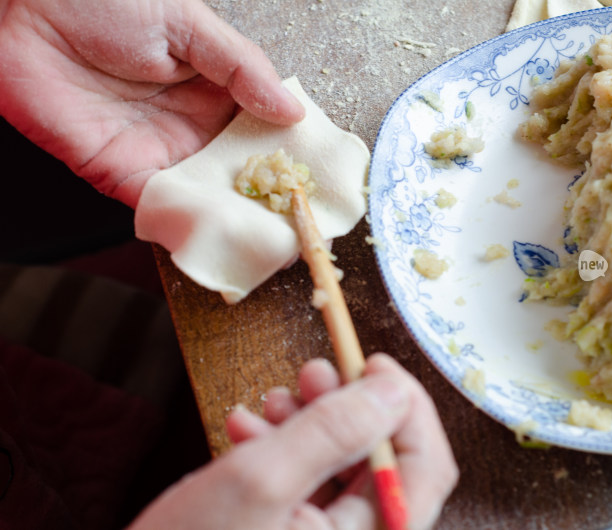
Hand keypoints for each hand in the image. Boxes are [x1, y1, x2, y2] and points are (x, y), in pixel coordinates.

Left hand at [0, 0, 303, 207]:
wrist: (25, 5)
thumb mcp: (191, 23)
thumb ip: (243, 69)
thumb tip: (293, 112)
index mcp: (216, 91)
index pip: (263, 133)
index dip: (290, 158)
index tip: (318, 181)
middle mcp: (192, 127)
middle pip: (239, 173)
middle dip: (268, 200)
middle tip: (302, 225)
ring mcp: (157, 152)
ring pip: (205, 196)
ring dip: (234, 219)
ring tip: (269, 241)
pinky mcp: (118, 172)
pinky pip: (159, 205)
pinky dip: (186, 222)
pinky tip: (216, 234)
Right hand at [128, 354, 458, 528]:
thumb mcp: (260, 480)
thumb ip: (333, 430)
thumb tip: (394, 390)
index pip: (426, 467)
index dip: (408, 405)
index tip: (372, 363)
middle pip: (385, 462)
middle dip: (348, 408)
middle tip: (312, 373)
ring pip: (345, 467)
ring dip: (311, 423)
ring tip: (270, 404)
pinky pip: (311, 486)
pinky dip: (285, 450)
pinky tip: (247, 432)